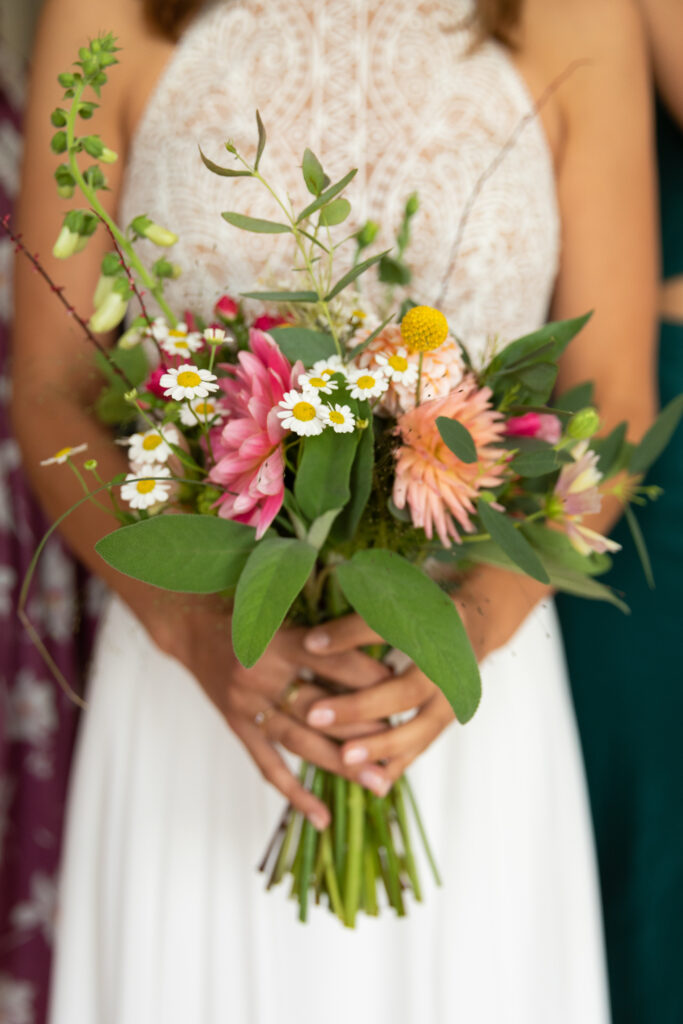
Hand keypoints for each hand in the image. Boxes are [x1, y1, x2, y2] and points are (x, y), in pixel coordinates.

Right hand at [144, 594, 393, 828]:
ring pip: (300, 742)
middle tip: (402, 748)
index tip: (405, 693)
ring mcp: (247, 705)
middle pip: (322, 709)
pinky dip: (295, 793)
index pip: (336, 664)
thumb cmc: (247, 612)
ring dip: (341, 765)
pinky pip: (268, 765)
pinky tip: (322, 817)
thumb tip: (380, 640)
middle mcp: (263, 674)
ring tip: (378, 783)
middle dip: (364, 729)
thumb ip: (323, 628)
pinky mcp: (236, 726)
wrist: (189, 625)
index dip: (372, 679)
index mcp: (281, 640)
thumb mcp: (283, 607)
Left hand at [301, 566, 551, 788]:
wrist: (478, 622)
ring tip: (344, 759)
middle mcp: (450, 659)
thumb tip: (310, 643)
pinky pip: (426, 744)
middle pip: (405, 690)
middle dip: (360, 706)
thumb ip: (357, 618)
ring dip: (382, 745)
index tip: (309, 645)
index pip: (385, 628)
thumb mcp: (397, 597)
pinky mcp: (452, 715)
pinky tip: (373, 782)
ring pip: (421, 726)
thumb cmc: (424, 608)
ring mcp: (455, 693)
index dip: (347, 636)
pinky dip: (400, 763)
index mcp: (434, 622)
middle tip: (316, 716)